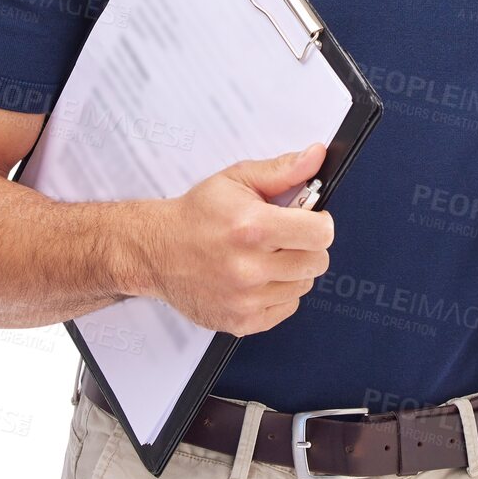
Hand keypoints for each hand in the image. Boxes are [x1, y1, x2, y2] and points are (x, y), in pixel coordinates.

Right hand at [148, 143, 333, 335]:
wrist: (156, 251)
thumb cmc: (197, 215)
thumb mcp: (238, 180)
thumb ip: (283, 170)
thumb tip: (316, 156)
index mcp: (252, 227)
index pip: (320, 234)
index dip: (320, 222)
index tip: (310, 219)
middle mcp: (248, 267)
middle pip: (317, 262)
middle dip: (307, 245)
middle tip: (285, 236)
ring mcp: (245, 299)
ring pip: (303, 285)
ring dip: (293, 269)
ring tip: (267, 255)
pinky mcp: (241, 322)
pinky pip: (286, 308)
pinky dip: (278, 293)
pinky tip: (258, 277)